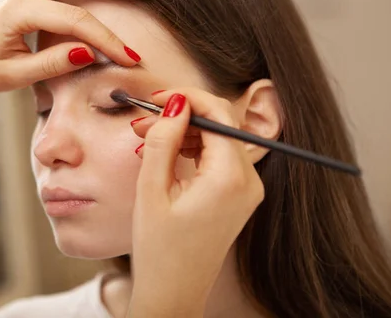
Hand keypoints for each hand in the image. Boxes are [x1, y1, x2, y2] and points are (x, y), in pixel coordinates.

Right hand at [128, 89, 264, 316]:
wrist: (173, 294)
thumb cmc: (160, 250)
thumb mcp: (152, 189)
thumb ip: (164, 140)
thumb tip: (175, 103)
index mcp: (230, 178)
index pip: (218, 114)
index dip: (186, 97)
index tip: (156, 96)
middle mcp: (248, 181)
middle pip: (220, 125)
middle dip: (181, 116)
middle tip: (143, 121)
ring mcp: (246, 190)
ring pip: (217, 140)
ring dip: (184, 133)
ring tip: (147, 139)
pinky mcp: (238, 197)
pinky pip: (218, 159)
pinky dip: (192, 150)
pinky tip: (164, 155)